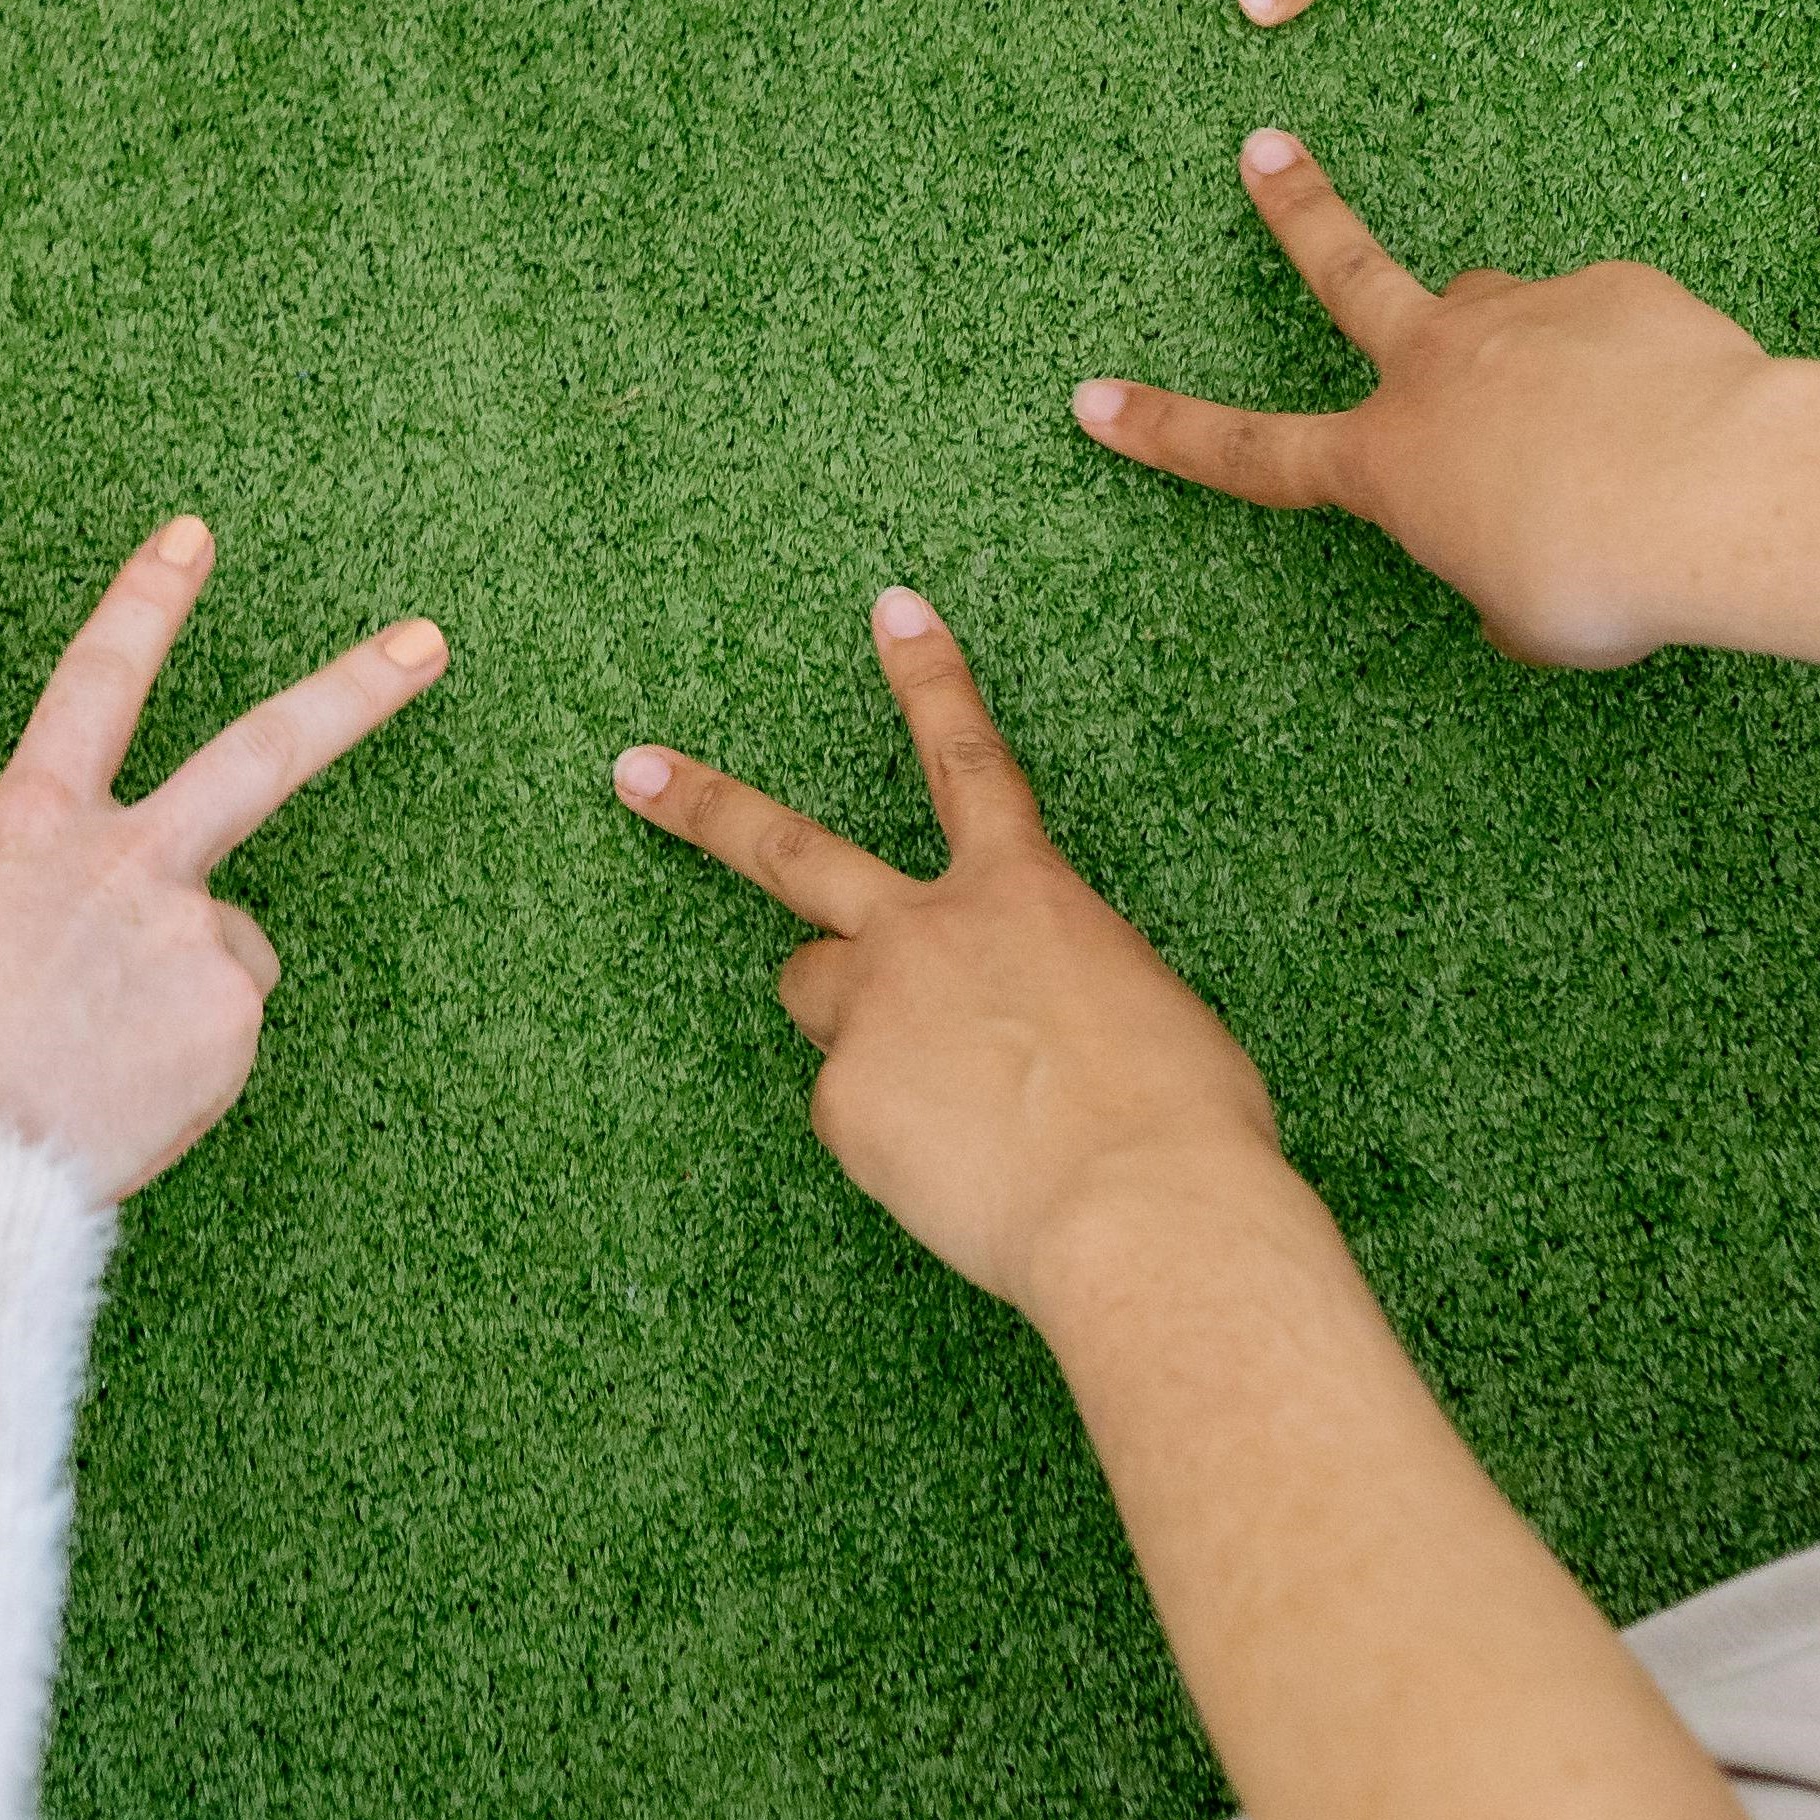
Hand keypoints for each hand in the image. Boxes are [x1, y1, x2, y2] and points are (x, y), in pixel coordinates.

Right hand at [0, 515, 446, 1195]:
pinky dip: (177, 1076)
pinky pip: (217, 1043)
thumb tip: (48, 947)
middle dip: (353, 692)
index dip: (146, 603)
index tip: (193, 537)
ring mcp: (189, 937)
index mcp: (29, 828)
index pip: (95, 681)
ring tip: (93, 1064)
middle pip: (261, 752)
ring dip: (182, 997)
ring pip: (225, 952)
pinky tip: (112, 1106)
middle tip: (427, 642)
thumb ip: (5, 911)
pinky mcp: (227, 1023)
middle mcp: (126, 862)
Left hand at [614, 587, 1280, 1314]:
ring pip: (814, 991)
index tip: (891, 607)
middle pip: (791, 850)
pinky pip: (850, 1112)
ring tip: (930, 1088)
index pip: (969, 759)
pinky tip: (953, 1173)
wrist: (1145, 1211)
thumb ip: (1062, 987)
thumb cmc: (1185, 1123)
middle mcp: (928, 931)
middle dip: (704, 805)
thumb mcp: (1146, 1015)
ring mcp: (872, 1011)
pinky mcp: (843, 1102)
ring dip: (849, 1019)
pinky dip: (891, 1138)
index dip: (930, 678)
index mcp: (1025, 895)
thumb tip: (1032, 1024)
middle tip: (633, 771)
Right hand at [1073, 128, 1801, 670]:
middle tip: (1263, 149)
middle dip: (1294, 210)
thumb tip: (1512, 561)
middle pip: (1344, 270)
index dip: (1165, 430)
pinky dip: (1635, 373)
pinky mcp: (1613, 290)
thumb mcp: (1533, 619)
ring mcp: (1522, 314)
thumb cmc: (1609, 573)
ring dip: (1527, 355)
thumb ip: (1498, 583)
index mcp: (1390, 460)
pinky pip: (1612, 331)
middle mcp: (1436, 366)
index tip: (1092, 398)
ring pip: (1500, 315)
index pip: (1249, 453)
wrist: (1720, 487)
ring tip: (1600, 422)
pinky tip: (1682, 417)